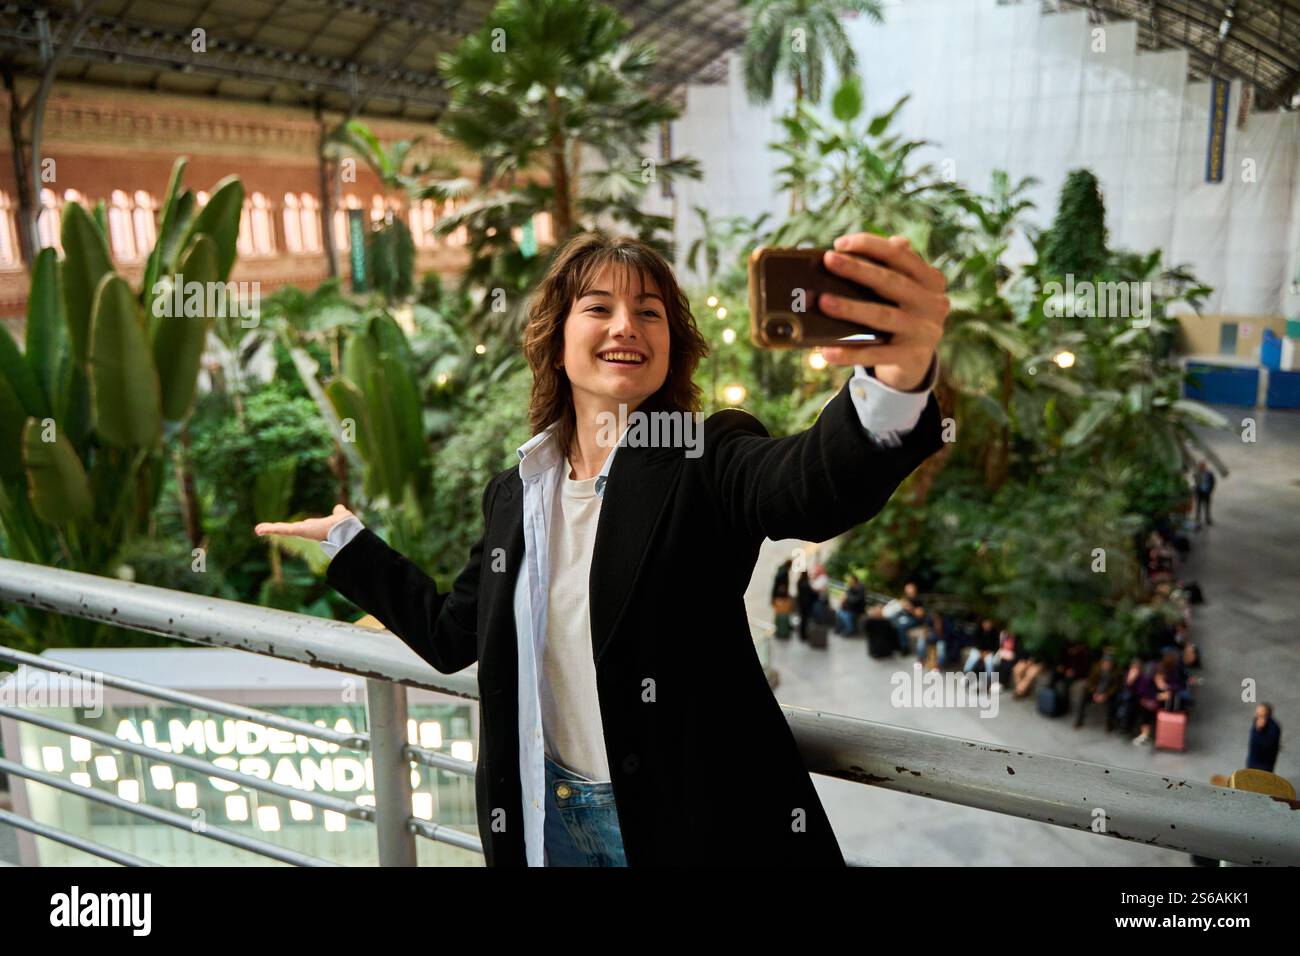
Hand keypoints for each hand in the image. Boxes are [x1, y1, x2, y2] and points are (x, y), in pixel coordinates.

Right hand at [255, 504, 354, 542]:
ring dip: (270, 529)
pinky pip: (283, 529)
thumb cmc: (344, 525)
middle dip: (275, 529)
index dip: (293, 527)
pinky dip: (271, 529)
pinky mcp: (299, 531)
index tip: (287, 528)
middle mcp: (306, 530)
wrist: (346, 530)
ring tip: (257, 529)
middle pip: (288, 529)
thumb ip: (338, 512)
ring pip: (283, 530)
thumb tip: (339, 508)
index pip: (300, 527)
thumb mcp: (340, 515)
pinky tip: (260, 529)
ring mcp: (302, 531)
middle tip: (262, 529)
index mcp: (314, 527)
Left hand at [816, 232, 948, 390]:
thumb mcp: (902, 290)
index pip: (900, 255)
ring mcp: (925, 331)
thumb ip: (886, 268)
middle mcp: (933, 303)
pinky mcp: (911, 357)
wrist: (916, 359)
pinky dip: (850, 353)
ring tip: (824, 302)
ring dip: (852, 308)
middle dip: (858, 269)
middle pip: (891, 282)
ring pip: (884, 316)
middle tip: (829, 260)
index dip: (870, 245)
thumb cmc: (900, 313)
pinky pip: (876, 354)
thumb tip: (849, 249)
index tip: (840, 243)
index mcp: (930, 279)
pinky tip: (827, 351)